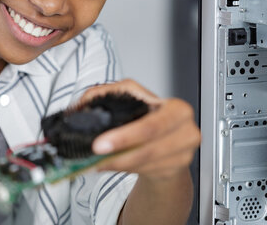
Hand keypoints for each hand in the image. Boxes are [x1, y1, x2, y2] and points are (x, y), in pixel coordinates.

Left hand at [86, 79, 200, 180]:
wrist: (167, 139)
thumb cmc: (148, 116)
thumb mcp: (130, 97)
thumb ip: (106, 95)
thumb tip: (82, 105)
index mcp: (177, 109)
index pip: (151, 125)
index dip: (125, 136)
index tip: (100, 142)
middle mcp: (185, 131)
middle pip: (148, 148)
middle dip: (119, 153)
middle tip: (96, 153)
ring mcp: (183, 154)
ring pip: (144, 163)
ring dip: (117, 164)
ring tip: (96, 161)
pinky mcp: (175, 170)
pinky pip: (145, 172)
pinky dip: (124, 169)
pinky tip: (109, 165)